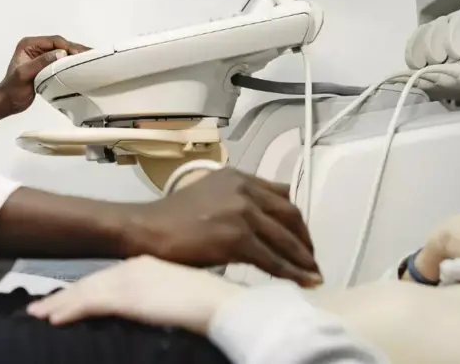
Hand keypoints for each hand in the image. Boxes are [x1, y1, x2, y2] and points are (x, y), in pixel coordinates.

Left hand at [0, 35, 89, 113]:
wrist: (8, 102)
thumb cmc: (13, 89)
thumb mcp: (25, 74)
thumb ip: (41, 62)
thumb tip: (61, 53)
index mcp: (28, 44)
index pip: (53, 41)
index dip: (68, 46)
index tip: (79, 55)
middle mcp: (35, 47)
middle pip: (60, 44)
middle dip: (75, 49)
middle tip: (91, 54)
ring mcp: (41, 55)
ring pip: (62, 51)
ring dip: (75, 55)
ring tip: (91, 59)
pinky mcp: (46, 65)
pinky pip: (61, 60)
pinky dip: (71, 62)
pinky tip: (81, 66)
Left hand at [27, 256, 243, 334]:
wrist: (221, 303)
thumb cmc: (212, 303)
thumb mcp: (180, 295)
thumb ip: (159, 299)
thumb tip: (150, 311)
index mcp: (147, 263)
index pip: (107, 278)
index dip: (84, 289)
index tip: (66, 299)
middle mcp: (134, 266)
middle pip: (91, 282)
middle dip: (65, 296)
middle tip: (40, 307)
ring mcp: (129, 280)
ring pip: (85, 292)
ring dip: (60, 304)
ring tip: (38, 314)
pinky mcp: (128, 297)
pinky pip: (90, 303)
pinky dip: (69, 311)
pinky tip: (53, 319)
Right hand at [128, 168, 321, 286]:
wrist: (146, 229)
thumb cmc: (170, 218)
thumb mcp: (208, 194)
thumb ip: (235, 201)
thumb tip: (259, 223)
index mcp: (237, 177)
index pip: (281, 194)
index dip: (295, 218)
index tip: (300, 236)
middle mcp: (244, 189)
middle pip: (290, 214)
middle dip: (305, 239)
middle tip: (310, 259)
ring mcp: (242, 212)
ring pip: (285, 239)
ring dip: (303, 259)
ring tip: (313, 275)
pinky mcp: (237, 237)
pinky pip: (272, 260)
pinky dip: (291, 273)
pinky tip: (302, 282)